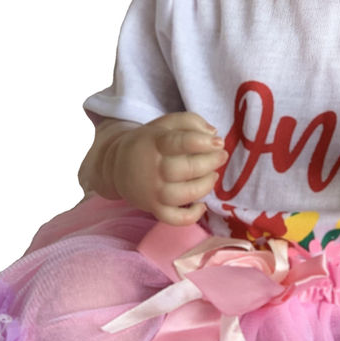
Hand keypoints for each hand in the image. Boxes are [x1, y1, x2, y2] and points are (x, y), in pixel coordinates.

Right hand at [111, 113, 227, 224]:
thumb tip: (213, 133)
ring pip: (185, 194)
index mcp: (155, 143)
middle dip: (211, 163)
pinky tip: (202, 205)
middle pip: (187, 169)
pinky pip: (175, 219)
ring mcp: (154, 191)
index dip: (202, 142)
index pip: (179, 143)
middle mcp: (153, 169)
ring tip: (213, 175)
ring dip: (205, 185)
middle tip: (221, 156)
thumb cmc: (150, 142)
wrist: (117, 165)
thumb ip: (190, 121)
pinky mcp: (155, 209)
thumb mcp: (165, 124)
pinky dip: (192, 216)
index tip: (219, 141)